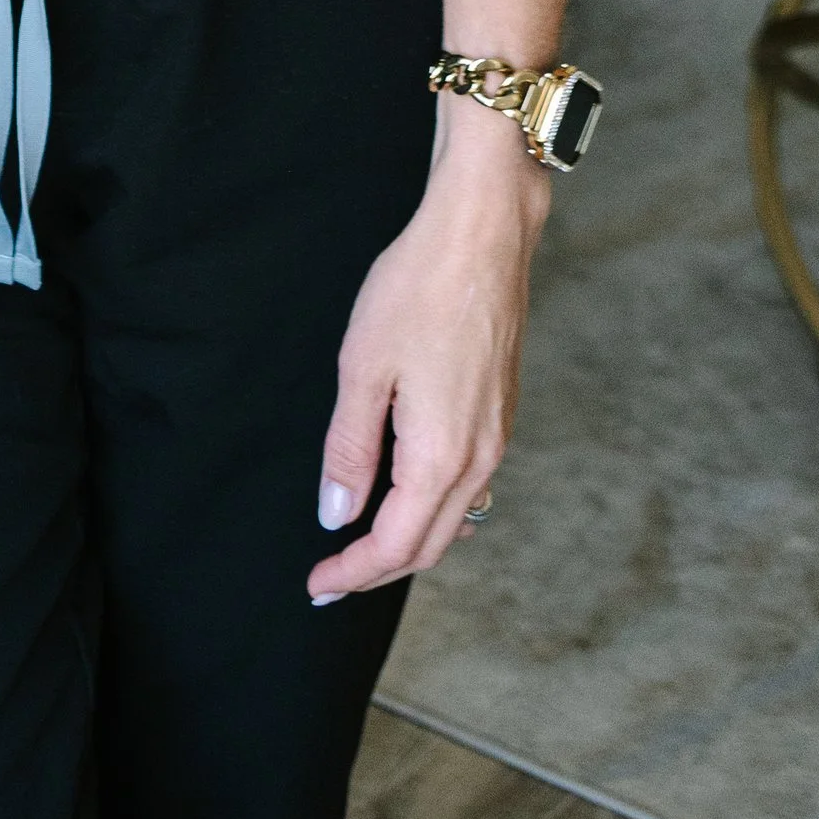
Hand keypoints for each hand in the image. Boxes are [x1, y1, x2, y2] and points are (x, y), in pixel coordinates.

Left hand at [307, 99, 548, 602]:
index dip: (352, 573)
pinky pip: (469, 485)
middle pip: (428, 545)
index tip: (316, 585)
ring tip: (361, 543)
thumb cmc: (418, 289)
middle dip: (377, 568)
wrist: (482, 234)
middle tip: (331, 574)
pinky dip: (434, 507)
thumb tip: (338, 514)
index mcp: (441, 456)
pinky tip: (406, 492)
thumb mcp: (363, 367)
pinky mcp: (502, 412)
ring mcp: (498, 436)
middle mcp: (479, 458)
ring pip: (453, 518)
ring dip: (408, 541)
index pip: (394, 545)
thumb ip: (351, 449)